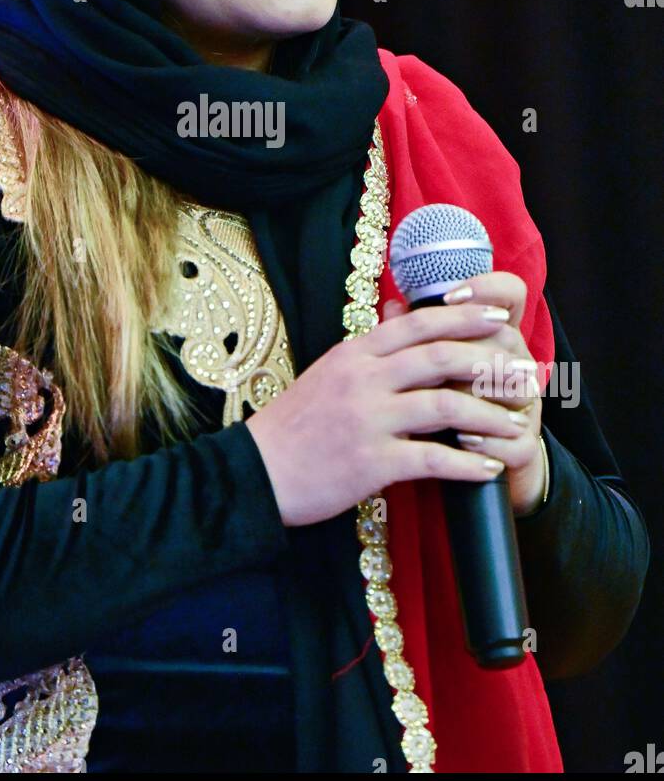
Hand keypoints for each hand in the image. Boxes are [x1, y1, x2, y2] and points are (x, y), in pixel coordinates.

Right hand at [245, 297, 545, 526]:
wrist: (256, 471)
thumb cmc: (295, 425)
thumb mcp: (329, 371)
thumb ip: (370, 346)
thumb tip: (401, 309)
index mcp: (355, 353)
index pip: (419, 321)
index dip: (466, 314)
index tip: (502, 314)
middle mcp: (363, 378)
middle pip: (441, 357)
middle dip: (491, 363)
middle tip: (525, 375)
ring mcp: (367, 419)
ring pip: (445, 406)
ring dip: (490, 416)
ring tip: (517, 426)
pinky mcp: (370, 462)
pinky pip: (432, 459)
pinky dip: (467, 464)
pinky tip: (489, 470)